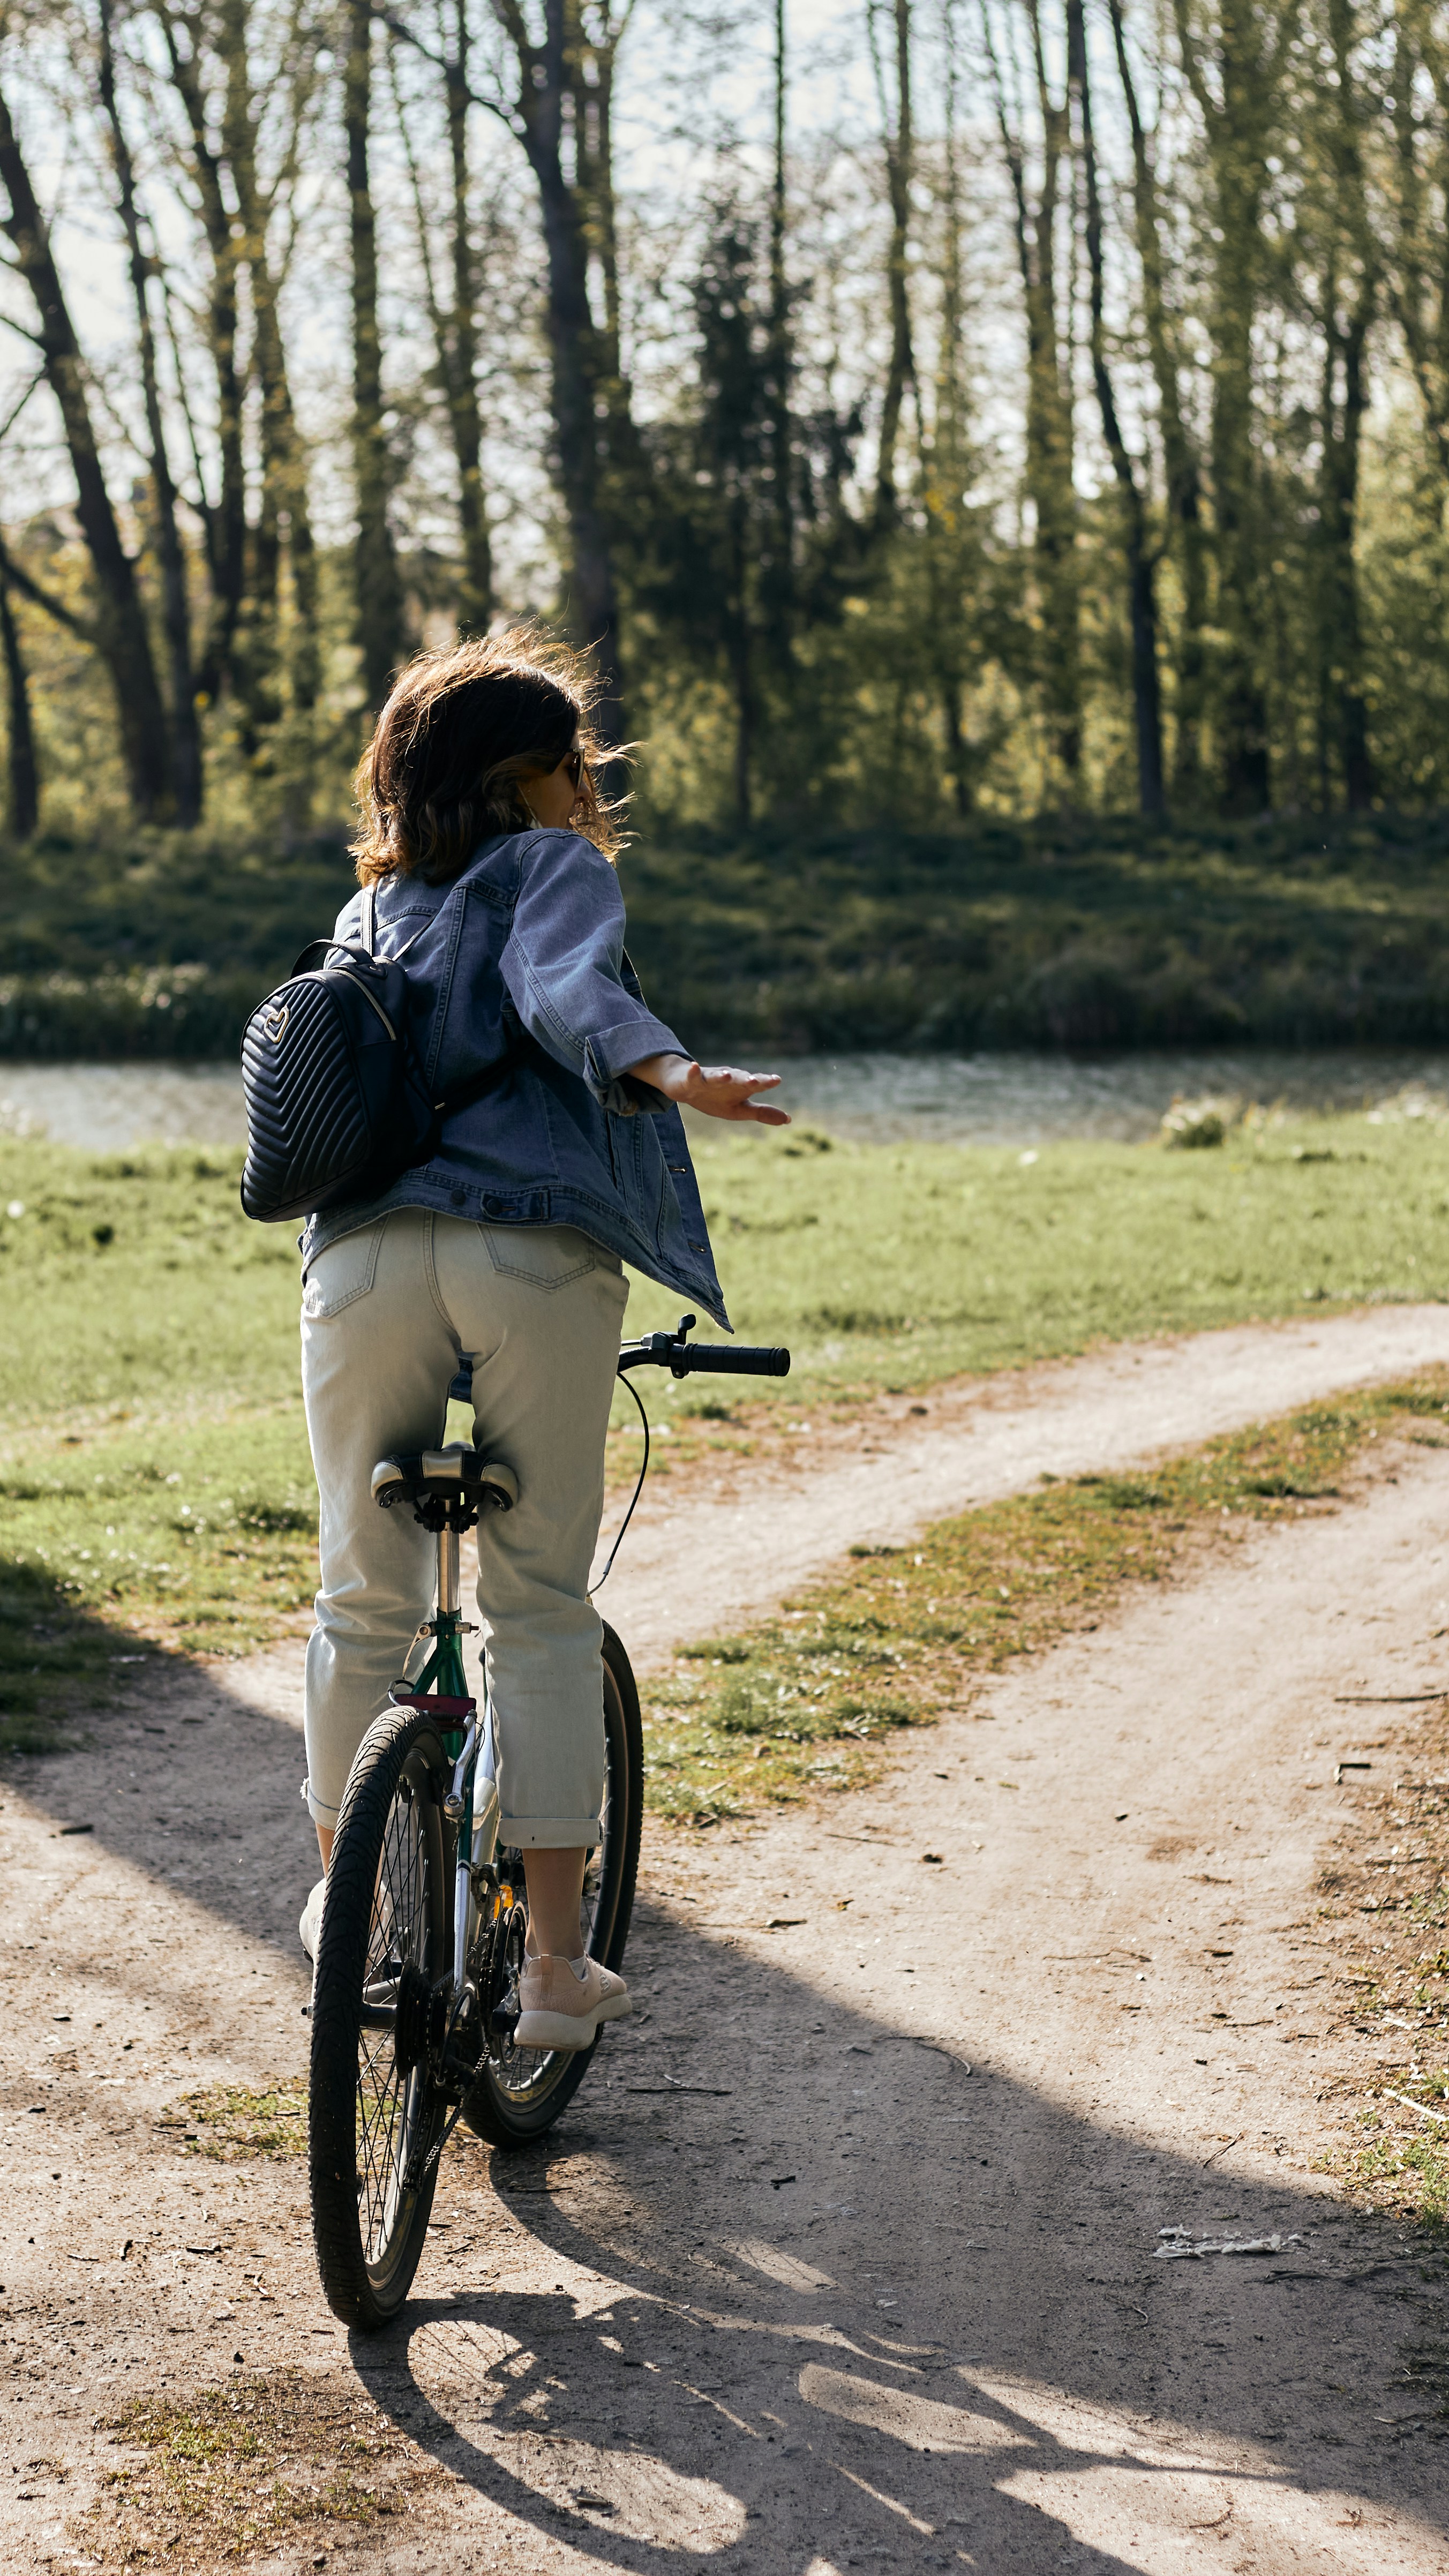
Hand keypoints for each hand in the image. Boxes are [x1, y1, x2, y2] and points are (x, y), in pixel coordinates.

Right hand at [626, 1052, 790, 1125]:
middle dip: (746, 1079)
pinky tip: (694, 1066)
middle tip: (755, 1081)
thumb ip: (762, 1113)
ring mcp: (709, 1078)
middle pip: (738, 1078)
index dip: (765, 1082)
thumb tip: (788, 1119)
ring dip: (721, 1076)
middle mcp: (727, 1080)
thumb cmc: (715, 1098)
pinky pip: (692, 1075)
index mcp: (740, 1088)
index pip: (756, 1084)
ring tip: (727, 1075)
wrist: (686, 1087)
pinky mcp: (691, 1079)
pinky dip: (693, 1071)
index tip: (776, 1080)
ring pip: (716, 1076)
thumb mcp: (739, 1110)